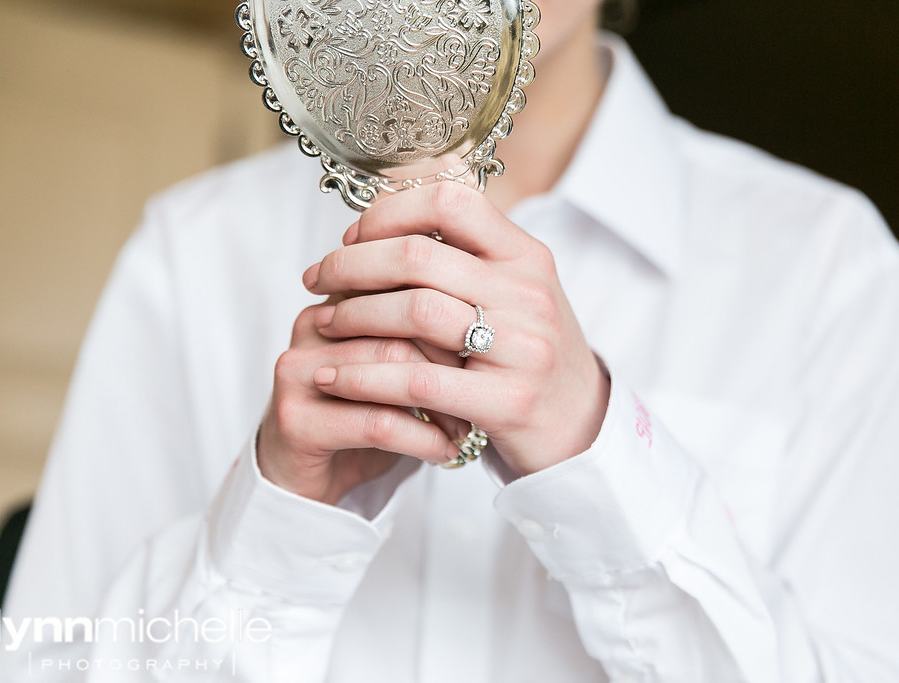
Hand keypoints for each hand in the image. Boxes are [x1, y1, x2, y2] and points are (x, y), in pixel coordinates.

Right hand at [257, 303, 465, 503]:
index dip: (453, 319)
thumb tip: (490, 326)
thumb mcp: (396, 371)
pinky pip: (376, 422)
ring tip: (466, 429)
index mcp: (339, 300)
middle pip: (400, 325)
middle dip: (450, 363)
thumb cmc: (361, 420)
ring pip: (389, 371)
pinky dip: (421, 439)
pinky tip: (443, 452)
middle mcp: (313, 326)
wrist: (304, 480)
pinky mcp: (295, 419)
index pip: (405, 284)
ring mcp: (298, 372)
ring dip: (440, 405)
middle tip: (482, 393)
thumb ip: (426, 338)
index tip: (484, 352)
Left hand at [304, 182, 610, 476]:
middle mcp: (528, 294)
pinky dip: (362, 378)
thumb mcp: (517, 291)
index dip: (389, 212)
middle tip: (318, 279)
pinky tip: (333, 379)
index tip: (353, 235)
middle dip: (351, 264)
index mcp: (527, 257)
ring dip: (352, 316)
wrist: (581, 429)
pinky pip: (416, 379)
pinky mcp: (507, 401)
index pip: (451, 201)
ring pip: (413, 312)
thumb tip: (417, 185)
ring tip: (323, 324)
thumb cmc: (531, 355)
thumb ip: (472, 250)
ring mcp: (522, 348)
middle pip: (418, 256)